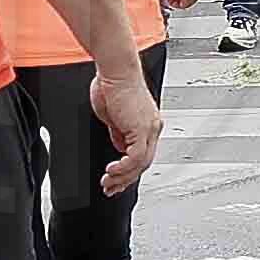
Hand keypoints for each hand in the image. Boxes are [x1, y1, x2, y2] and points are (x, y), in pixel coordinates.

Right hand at [91, 59, 163, 198]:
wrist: (115, 71)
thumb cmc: (112, 86)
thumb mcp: (114, 118)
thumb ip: (119, 134)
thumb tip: (119, 148)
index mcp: (146, 125)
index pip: (142, 156)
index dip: (128, 171)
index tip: (115, 180)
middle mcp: (152, 127)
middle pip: (143, 163)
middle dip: (125, 180)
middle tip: (110, 188)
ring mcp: (149, 128)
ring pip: (141, 163)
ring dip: (122, 177)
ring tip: (108, 182)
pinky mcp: (141, 128)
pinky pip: (136, 156)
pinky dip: (123, 167)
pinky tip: (111, 170)